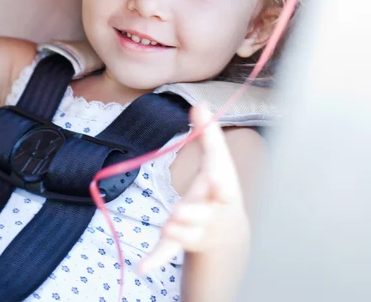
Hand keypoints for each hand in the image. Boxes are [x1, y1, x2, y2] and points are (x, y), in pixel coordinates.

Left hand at [138, 105, 248, 272]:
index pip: (224, 186)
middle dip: (193, 214)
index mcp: (223, 189)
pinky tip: (141, 267)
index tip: (217, 180)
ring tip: (166, 229)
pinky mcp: (180, 243)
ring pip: (185, 235)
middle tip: (180, 212)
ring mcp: (196, 230)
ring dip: (175, 232)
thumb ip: (209, 133)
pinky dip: (155, 260)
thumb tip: (200, 103)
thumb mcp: (218, 160)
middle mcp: (211, 212)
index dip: (221, 184)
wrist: (229, 231)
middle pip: (203, 215)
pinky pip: (167, 254)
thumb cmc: (221, 186)